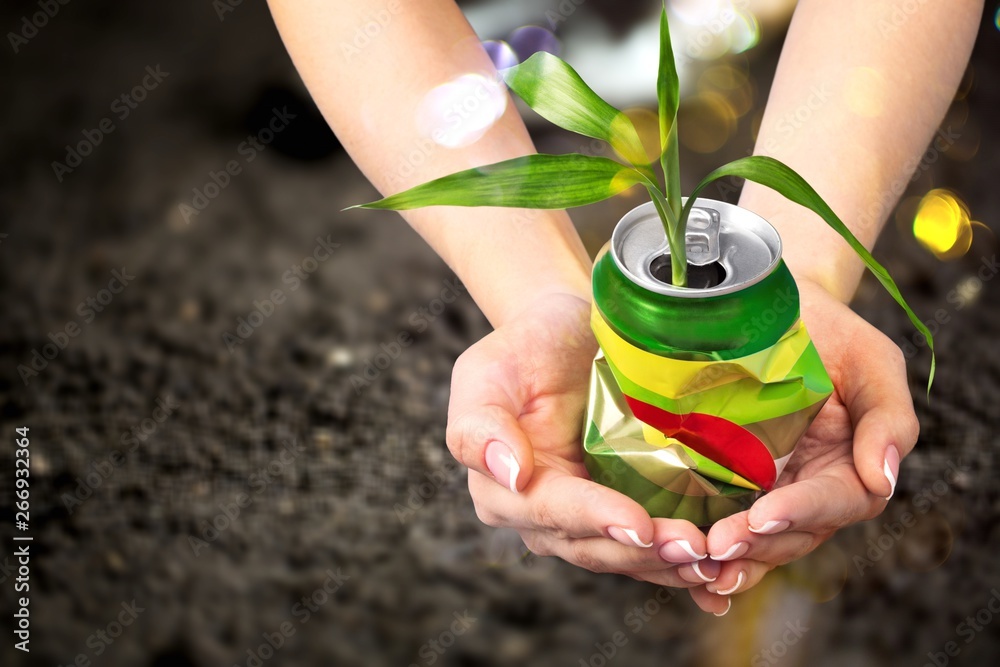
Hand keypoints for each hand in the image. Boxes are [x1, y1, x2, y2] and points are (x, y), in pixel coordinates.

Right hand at [447, 292, 715, 590]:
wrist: (566, 333)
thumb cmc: (523, 347)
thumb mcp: (485, 373)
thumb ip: (481, 427)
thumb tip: (509, 475)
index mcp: (503, 491)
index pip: (553, 510)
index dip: (597, 519)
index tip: (638, 525)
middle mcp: (543, 517)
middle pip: (595, 545)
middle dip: (644, 551)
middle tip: (694, 547)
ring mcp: (586, 520)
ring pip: (627, 556)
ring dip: (670, 563)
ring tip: (715, 559)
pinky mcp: (623, 512)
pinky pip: (650, 547)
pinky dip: (681, 561)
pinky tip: (719, 570)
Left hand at [689, 278, 919, 613]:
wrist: (767, 304)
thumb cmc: (828, 332)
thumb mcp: (871, 361)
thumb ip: (889, 418)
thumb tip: (884, 478)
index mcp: (848, 467)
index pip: (834, 502)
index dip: (800, 511)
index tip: (763, 516)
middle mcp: (808, 487)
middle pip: (791, 534)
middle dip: (755, 544)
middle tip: (715, 547)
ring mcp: (765, 488)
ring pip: (755, 541)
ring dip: (729, 559)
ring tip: (697, 565)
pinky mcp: (725, 481)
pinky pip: (720, 523)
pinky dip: (706, 555)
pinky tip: (684, 572)